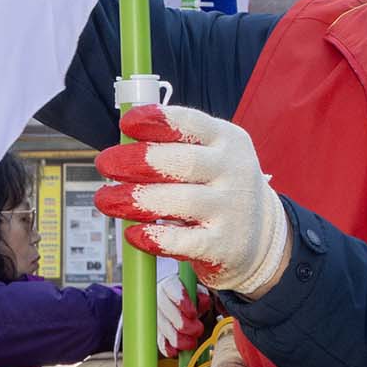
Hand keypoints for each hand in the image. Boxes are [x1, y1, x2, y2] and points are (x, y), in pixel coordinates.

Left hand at [94, 105, 291, 296]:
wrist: (261, 235)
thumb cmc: (219, 188)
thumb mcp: (211, 156)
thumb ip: (173, 148)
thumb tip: (122, 148)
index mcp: (228, 141)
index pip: (192, 124)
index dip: (157, 121)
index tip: (126, 124)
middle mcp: (234, 171)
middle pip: (182, 162)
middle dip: (137, 161)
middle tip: (105, 163)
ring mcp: (231, 209)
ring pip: (179, 202)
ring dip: (136, 200)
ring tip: (105, 200)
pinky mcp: (223, 246)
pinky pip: (183, 241)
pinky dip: (154, 238)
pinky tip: (134, 234)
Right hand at [155, 275, 215, 356]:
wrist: (183, 305)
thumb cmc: (193, 297)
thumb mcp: (200, 293)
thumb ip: (202, 296)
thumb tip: (202, 301)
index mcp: (170, 284)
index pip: (172, 289)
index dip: (182, 301)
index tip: (193, 313)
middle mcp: (160, 299)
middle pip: (166, 311)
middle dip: (182, 323)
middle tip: (198, 330)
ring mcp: (156, 316)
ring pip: (162, 327)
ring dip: (177, 338)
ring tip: (191, 343)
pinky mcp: (157, 331)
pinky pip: (159, 340)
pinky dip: (167, 347)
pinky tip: (175, 352)